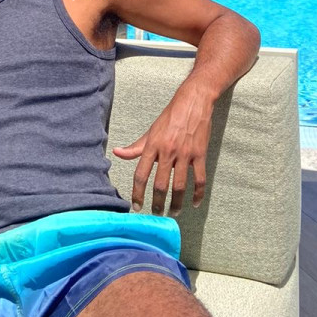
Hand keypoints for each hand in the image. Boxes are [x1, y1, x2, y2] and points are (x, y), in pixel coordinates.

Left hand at [111, 86, 210, 216]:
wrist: (193, 102)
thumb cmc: (170, 117)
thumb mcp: (150, 131)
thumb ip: (135, 147)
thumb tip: (117, 152)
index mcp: (152, 146)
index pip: (141, 174)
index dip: (137, 193)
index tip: (136, 206)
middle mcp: (167, 151)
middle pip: (160, 184)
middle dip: (157, 203)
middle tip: (156, 214)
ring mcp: (185, 154)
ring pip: (180, 185)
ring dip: (176, 203)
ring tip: (173, 212)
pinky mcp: (200, 154)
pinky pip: (199, 179)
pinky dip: (198, 194)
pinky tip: (195, 203)